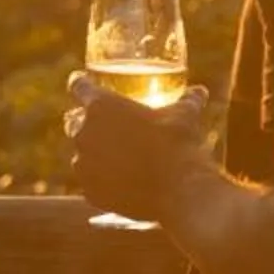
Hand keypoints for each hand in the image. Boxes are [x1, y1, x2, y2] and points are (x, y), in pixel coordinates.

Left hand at [64, 71, 209, 222]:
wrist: (181, 189)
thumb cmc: (180, 144)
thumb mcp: (185, 115)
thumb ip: (188, 100)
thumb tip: (199, 92)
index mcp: (101, 106)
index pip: (79, 87)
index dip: (80, 83)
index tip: (81, 82)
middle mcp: (85, 133)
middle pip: (74, 121)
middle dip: (86, 122)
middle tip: (103, 126)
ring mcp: (83, 164)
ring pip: (81, 154)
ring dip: (93, 153)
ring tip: (115, 158)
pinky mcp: (89, 191)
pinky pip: (90, 182)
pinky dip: (101, 181)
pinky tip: (119, 182)